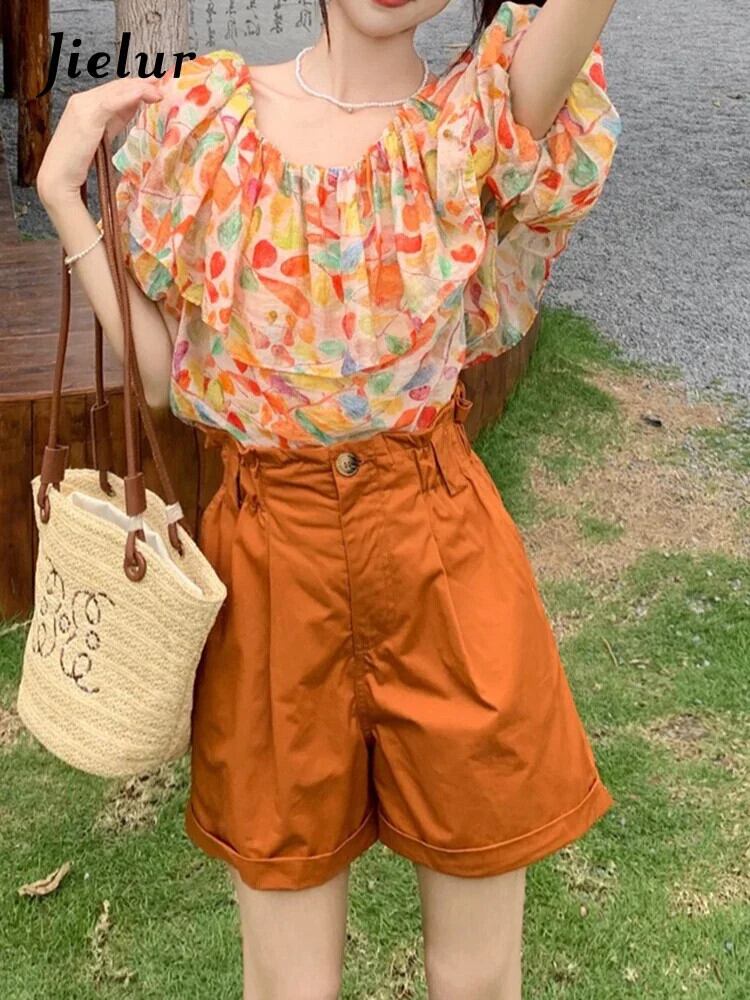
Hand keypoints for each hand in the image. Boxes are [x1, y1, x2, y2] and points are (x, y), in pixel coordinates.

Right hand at [36, 77, 161, 206]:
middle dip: (141, 83)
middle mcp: (82, 100)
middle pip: (117, 87)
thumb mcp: (102, 136)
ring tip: (159, 90)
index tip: (155, 85)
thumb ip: (115, 120)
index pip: (114, 90)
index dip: (135, 86)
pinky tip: (144, 94)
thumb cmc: (78, 164)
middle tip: (162, 81)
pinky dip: (129, 97)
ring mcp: (82, 106)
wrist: (58, 178)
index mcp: (84, 104)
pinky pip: (111, 103)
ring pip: (116, 91)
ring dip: (140, 89)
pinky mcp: (86, 117)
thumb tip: (134, 107)